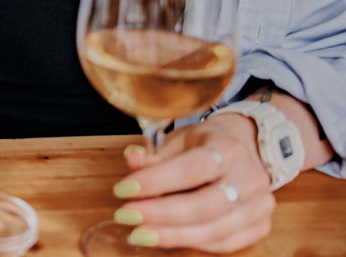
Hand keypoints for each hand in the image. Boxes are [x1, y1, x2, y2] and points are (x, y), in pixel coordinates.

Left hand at [111, 113, 273, 252]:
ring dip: (173, 235)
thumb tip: (132, 160)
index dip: (157, 181)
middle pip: (206, 204)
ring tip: (139, 234)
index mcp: (228, 147)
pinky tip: (166, 239)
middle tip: (127, 215)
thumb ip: (155, 154)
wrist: (247, 146)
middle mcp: (250, 177)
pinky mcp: (261, 225)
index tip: (123, 190)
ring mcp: (259, 204)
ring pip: (216, 229)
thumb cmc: (205, 144)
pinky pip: (226, 243)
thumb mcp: (179, 139)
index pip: (193, 168)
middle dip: (162, 214)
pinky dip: (193, 244)